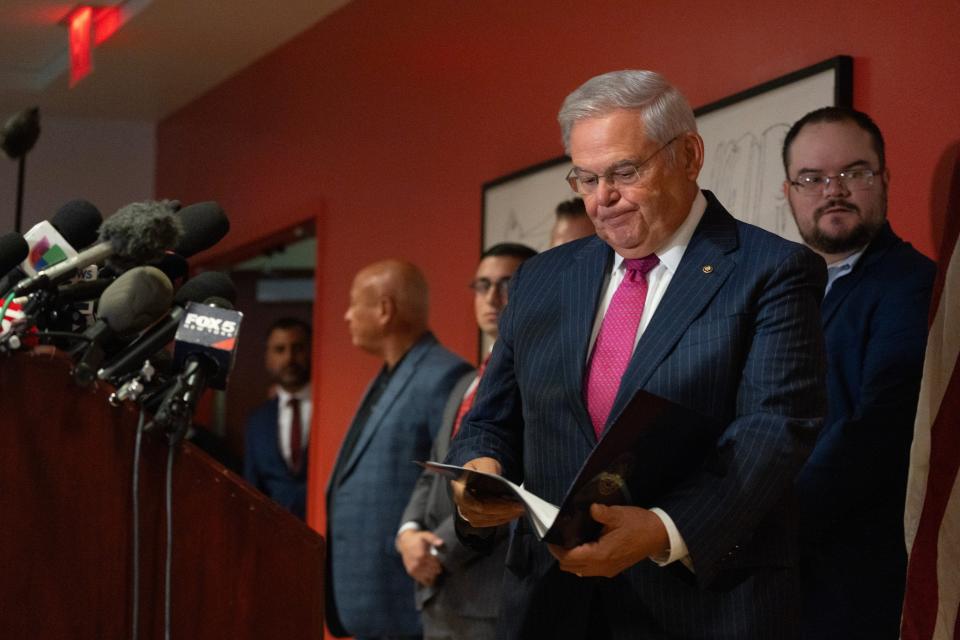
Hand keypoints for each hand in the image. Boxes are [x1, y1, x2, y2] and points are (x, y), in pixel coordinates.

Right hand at [397, 529, 444, 586]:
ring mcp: (413, 569)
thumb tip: (441, 543)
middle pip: (432, 572)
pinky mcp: (411, 572)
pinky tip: (429, 575)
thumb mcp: (425, 536)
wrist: (405, 543)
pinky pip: (422, 580)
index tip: (439, 561)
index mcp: (421, 555)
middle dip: (437, 569)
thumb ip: (433, 539)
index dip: (439, 563)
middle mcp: (417, 564)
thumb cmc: (417, 539)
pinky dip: (427, 579)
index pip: (435, 564)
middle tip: (437, 565)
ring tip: (433, 569)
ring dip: (433, 575)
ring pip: (428, 577)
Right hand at [450, 456, 525, 527]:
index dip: (484, 503)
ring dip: (505, 515)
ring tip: (521, 508)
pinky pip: (490, 522)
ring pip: (487, 519)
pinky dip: (504, 518)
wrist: (482, 473)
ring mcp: (468, 512)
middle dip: (502, 509)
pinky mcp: (477, 519)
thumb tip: (493, 480)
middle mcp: (460, 502)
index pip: (467, 499)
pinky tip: (515, 512)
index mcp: (458, 486)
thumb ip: (487, 470)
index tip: (505, 501)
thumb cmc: (482, 467)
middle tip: (521, 505)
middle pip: (481, 511)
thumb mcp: (485, 463)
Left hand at [548, 504, 668, 577]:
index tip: (550, 536)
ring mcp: (607, 570)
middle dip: (561, 553)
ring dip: (571, 558)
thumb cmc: (638, 524)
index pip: (569, 557)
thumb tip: (587, 508)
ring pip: (579, 570)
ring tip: (569, 540)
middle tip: (558, 536)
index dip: (556, 548)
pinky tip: (583, 545)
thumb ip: (600, 512)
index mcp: (600, 554)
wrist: (659, 535)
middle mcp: (601, 567)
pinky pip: (589, 569)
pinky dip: (581, 560)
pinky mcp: (612, 569)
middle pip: (570, 566)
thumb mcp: (618, 515)